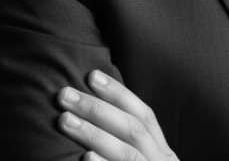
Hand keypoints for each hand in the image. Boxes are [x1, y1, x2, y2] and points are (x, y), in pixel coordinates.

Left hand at [58, 71, 177, 160]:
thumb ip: (128, 145)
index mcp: (163, 153)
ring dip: (94, 134)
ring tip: (65, 120)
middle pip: (132, 129)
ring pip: (126, 153)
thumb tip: (97, 111)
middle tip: (65, 95)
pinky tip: (83, 158)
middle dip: (98, 110)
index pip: (144, 115)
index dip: (119, 94)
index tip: (92, 76)